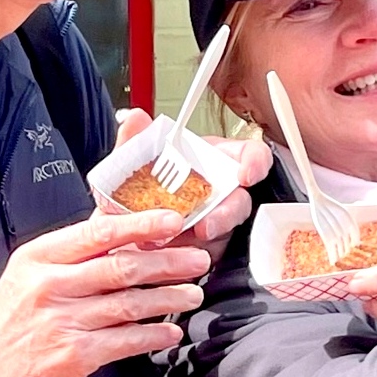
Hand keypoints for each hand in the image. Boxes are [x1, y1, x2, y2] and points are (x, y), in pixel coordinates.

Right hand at [0, 209, 209, 376]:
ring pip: (129, 303)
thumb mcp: (28, 275)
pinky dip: (152, 336)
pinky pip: (125, 341)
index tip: (172, 222)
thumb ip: (70, 255)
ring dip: (168, 299)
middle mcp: (51, 285)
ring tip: (193, 294)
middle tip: (198, 260)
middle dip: (167, 262)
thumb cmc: (10, 322)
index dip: (140, 225)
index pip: (98, 232)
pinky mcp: (74, 355)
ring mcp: (63, 321)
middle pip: (121, 267)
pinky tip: (170, 333)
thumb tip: (118, 229)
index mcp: (40, 257)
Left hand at [112, 108, 272, 256]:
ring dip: (202, 242)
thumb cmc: (137, 192)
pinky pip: (207, 257)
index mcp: (211, 162)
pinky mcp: (206, 251)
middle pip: (240, 201)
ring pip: (225, 234)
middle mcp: (220, 193)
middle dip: (225, 215)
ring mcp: (215, 223)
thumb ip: (135, 141)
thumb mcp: (130, 165)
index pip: (248, 156)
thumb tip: (136, 118)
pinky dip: (187, 258)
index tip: (246, 175)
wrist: (121, 229)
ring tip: (174, 243)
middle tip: (205, 226)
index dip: (255, 162)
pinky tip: (168, 255)